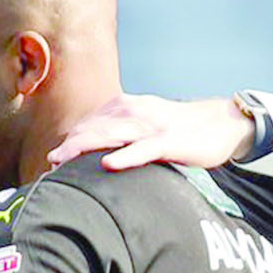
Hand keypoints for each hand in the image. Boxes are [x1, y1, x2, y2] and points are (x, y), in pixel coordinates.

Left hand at [46, 93, 254, 172]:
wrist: (221, 124)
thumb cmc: (179, 131)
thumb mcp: (145, 128)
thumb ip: (121, 135)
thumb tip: (95, 153)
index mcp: (128, 107)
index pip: (91, 123)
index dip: (72, 139)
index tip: (54, 159)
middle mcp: (137, 112)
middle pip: (95, 127)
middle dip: (71, 144)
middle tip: (50, 162)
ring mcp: (153, 126)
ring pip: (112, 135)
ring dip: (85, 148)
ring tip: (62, 160)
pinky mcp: (171, 141)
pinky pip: (144, 149)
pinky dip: (125, 156)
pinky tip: (107, 164)